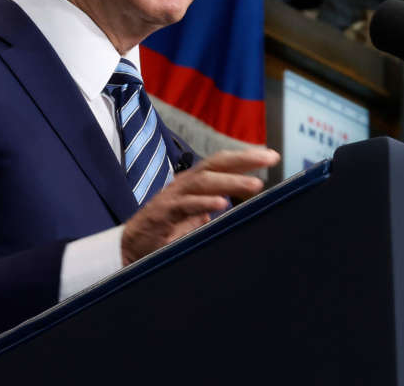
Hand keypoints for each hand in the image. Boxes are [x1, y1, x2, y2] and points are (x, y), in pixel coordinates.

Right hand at [121, 147, 279, 265]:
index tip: (272, 156)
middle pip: (216, 164)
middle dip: (244, 160)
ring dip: (231, 181)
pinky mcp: (164, 213)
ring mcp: (174, 197)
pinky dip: (204, 203)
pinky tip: (222, 204)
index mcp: (195, 182)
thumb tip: (251, 208)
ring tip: (255, 185)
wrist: (132, 248)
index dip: (246, 157)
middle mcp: (185, 184)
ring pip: (204, 181)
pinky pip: (186, 205)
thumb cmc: (168, 230)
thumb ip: (218, 209)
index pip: (222, 163)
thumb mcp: (198, 217)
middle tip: (270, 159)